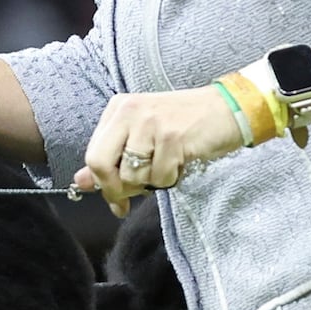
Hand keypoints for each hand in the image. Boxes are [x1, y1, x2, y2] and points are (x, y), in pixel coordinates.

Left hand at [73, 87, 243, 216]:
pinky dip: (171, 178)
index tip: (116, 200)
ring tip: (168, 166)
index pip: (92, 155)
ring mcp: (150, 122)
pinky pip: (160, 176)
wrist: (229, 109)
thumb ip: (111, 159)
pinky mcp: (171, 135)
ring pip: (132, 175)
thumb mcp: (143, 138)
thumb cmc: (185, 125)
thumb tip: (81, 182)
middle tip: (132, 198)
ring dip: (151, 182)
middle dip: (116, 190)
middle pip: (101, 164)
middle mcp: (129, 111)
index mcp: (117, 109)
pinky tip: (181, 162)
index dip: (102, 184)